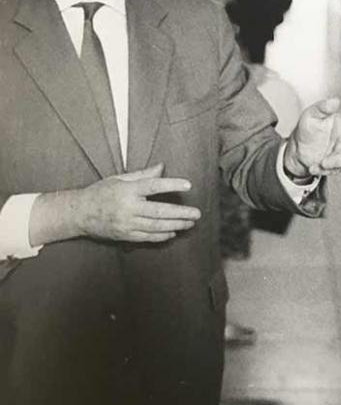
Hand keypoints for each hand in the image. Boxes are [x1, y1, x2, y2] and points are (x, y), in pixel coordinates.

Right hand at [77, 163, 200, 242]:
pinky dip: (162, 236)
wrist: (79, 213)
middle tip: (197, 213)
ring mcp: (126, 224)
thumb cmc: (100, 192)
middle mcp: (127, 208)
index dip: (171, 185)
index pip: (153, 186)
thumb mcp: (119, 179)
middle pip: (159, 211)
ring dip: (176, 225)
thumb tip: (162, 167)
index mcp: (126, 190)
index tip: (188, 185)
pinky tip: (173, 232)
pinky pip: (148, 237)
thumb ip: (142, 175)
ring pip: (156, 227)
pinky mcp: (125, 235)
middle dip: (180, 213)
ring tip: (190, 223)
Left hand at [283, 98, 340, 178]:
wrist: (298, 151)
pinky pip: (335, 169)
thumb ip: (322, 108)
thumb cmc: (307, 129)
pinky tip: (313, 166)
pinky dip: (323, 169)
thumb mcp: (310, 115)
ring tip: (320, 162)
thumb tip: (335, 101)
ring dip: (334, 162)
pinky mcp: (337, 165)